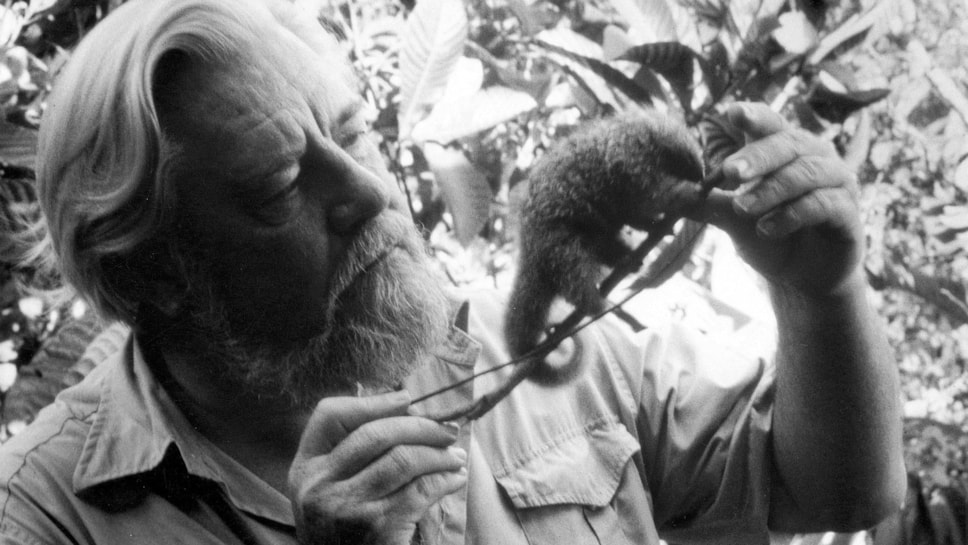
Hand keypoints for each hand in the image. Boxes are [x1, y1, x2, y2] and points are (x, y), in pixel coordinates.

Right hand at [288, 390, 466, 544]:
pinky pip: (421, 490)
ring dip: (439, 454)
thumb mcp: (330, 490)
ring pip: (404, 459)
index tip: (407, 399)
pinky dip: (445, 480)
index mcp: (305, 470)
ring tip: (456, 457)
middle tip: (448, 430)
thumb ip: (351, 452)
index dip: (372, 401)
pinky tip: (454, 479)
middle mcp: (320, 486)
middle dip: (420, 426)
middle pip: (376, 434)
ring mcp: (348, 508)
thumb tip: (402, 406)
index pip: (329, 415)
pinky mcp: (379, 528)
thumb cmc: (343, 531)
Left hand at [694, 102, 864, 296]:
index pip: (770, 123)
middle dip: (757, 156)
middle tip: (729, 172)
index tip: (732, 111)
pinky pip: (822, 203)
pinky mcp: (848, 211)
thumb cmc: (769, 237)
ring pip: (805, 173)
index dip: (754, 115)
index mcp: (786, 150)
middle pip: (788, 143)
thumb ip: (708, 204)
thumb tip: (670, 194)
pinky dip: (792, 214)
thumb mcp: (733, 219)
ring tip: (742, 209)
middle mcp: (815, 157)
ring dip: (770, 190)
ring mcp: (837, 182)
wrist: (801, 278)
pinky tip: (767, 229)